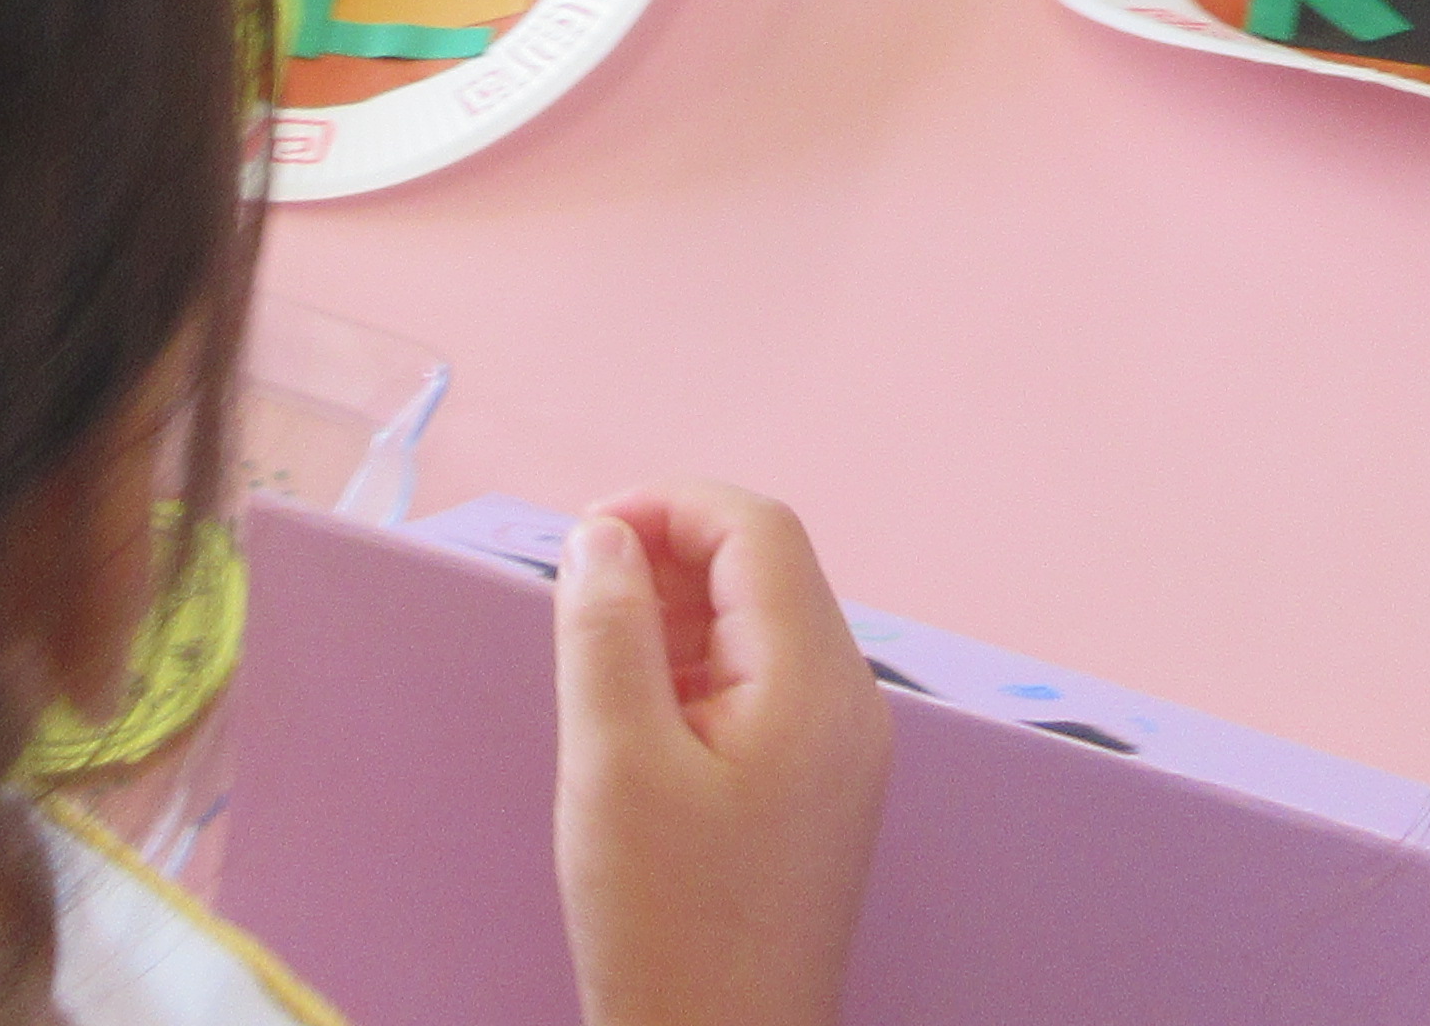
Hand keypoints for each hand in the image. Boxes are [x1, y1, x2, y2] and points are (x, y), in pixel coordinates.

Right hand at [555, 486, 887, 1025]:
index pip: (757, 529)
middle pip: (768, 570)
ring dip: (681, 613)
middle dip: (672, 557)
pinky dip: (699, 670)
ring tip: (599, 660)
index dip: (668, 505)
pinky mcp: (819, 790)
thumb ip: (607, 631)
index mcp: (815, 682)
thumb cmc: (666, 924)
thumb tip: (604, 534)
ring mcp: (842, 750)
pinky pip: (765, 686)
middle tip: (580, 599)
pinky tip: (639, 715)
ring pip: (764, 625)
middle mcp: (849, 702)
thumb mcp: (614, 764)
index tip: (583, 535)